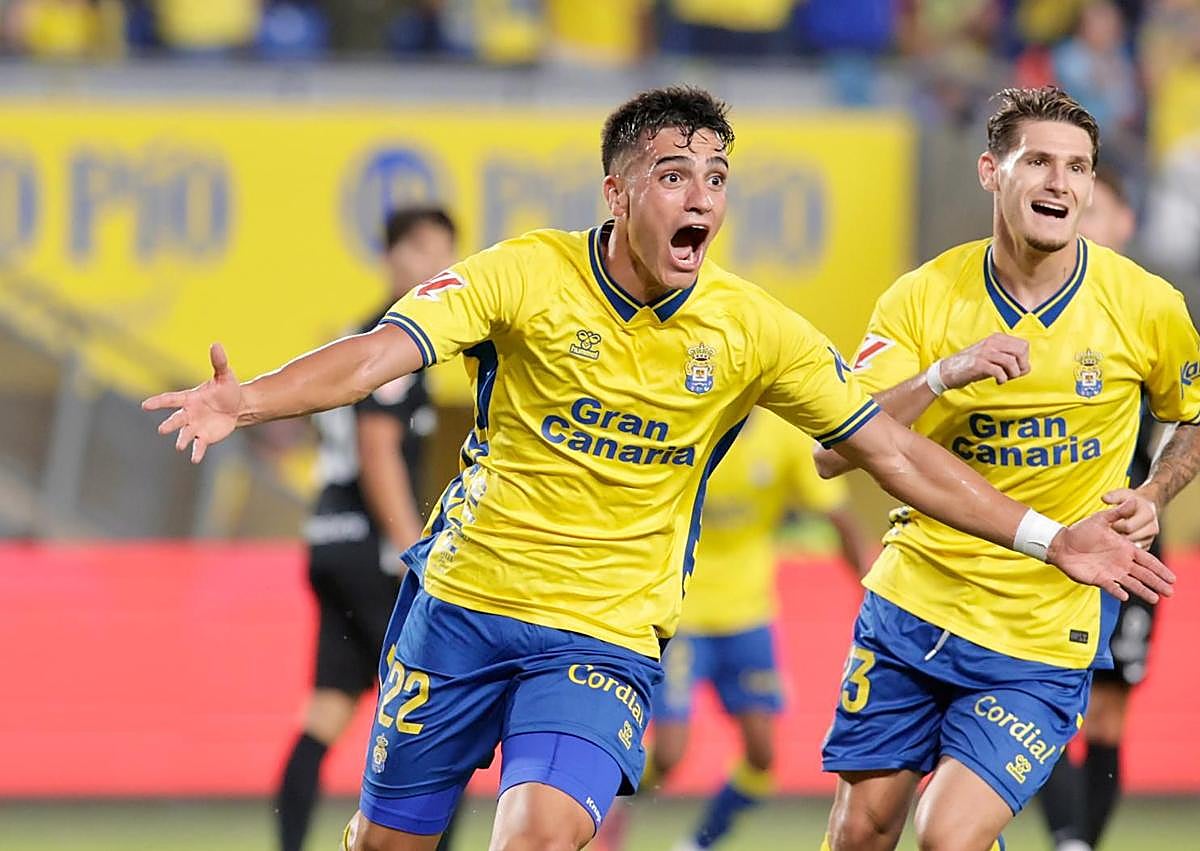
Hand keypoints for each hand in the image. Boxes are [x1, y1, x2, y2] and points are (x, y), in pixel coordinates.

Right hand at [142, 343, 242, 462]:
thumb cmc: (227, 389)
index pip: (170, 399)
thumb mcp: (224, 375)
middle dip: (169, 424)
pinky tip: (194, 459)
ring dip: (181, 440)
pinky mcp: (204, 437)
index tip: (144, 405)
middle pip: (175, 419)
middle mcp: (189, 413)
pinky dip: (196, 452)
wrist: (238, 406)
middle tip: (162, 430)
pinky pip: (198, 446)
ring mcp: (195, 426)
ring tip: (179, 447)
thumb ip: (219, 362)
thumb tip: (216, 343)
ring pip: (185, 434)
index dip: (158, 402)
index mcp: (189, 398)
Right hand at [938, 333, 1029, 389]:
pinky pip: (1000, 371)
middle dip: (1021, 366)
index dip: (1024, 359)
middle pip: (1021, 351)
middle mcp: (992, 343)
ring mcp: (985, 353)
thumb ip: (1007, 356)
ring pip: (1012, 362)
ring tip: (1005, 378)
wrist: (947, 371)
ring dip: (1012, 374)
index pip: (1023, 345)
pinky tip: (998, 381)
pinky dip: (1002, 379)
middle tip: (1013, 374)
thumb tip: (1026, 366)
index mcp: (996, 338)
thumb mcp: (990, 355)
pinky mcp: (979, 364)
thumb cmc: (971, 365)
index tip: (1016, 369)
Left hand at [1046, 499, 1174, 603]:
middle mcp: (1121, 562)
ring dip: (1143, 591)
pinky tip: (1125, 596)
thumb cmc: (1081, 531)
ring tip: (1155, 599)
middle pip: (1144, 575)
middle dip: (1157, 583)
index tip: (1172, 577)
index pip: (1147, 560)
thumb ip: (1117, 513)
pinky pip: (1111, 587)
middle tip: (1170, 592)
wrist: (1062, 543)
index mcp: (1125, 549)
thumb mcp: (1100, 519)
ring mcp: (1110, 571)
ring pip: (1131, 583)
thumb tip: (1133, 500)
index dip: (1159, 568)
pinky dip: (1118, 591)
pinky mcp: (1098, 578)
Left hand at [1101, 487, 1158, 548]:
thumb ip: (1113, 496)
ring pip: (1133, 547)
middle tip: (1108, 532)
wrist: (1144, 506)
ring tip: (1113, 536)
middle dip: (1118, 536)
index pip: (1128, 526)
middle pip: (1131, 538)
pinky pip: (1135, 552)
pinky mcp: (1147, 545)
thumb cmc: (1131, 500)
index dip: (1115, 526)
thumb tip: (1104, 498)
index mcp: (1148, 514)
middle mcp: (1152, 527)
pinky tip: (1118, 541)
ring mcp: (1150, 537)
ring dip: (1121, 543)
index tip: (1108, 523)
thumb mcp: (1123, 494)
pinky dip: (1126, 549)